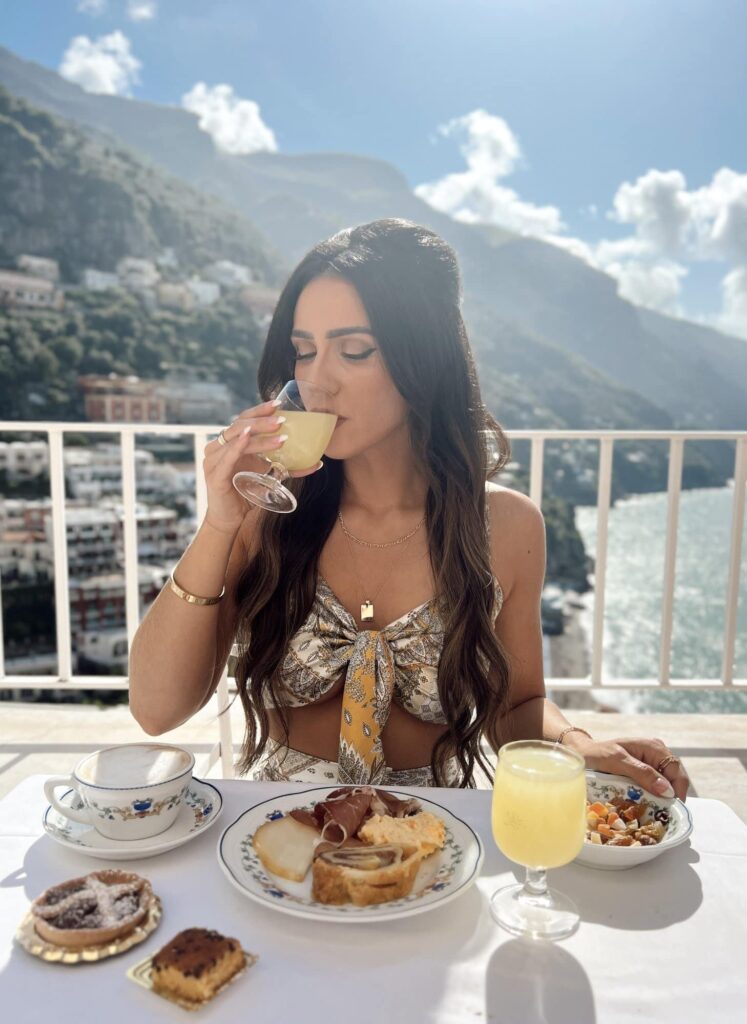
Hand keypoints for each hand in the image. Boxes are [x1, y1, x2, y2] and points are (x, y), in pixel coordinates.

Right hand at [202, 398, 324, 533]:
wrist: (229, 519)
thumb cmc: (246, 495)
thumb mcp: (268, 477)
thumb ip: (286, 468)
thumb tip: (317, 462)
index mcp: (230, 444)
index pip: (244, 420)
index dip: (259, 410)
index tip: (278, 403)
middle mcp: (219, 447)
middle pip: (240, 425)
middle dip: (262, 420)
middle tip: (282, 419)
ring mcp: (214, 459)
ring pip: (237, 439)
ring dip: (259, 435)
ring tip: (279, 434)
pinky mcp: (214, 474)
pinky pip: (226, 456)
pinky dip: (237, 446)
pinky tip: (248, 438)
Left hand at [562, 733, 689, 801]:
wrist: (582, 752)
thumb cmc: (597, 753)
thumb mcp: (617, 761)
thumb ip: (642, 773)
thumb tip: (667, 789)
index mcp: (653, 747)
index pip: (676, 770)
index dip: (678, 790)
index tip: (672, 809)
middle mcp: (656, 753)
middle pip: (675, 778)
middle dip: (672, 796)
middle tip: (664, 815)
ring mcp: (651, 763)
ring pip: (667, 784)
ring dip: (663, 798)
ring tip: (656, 813)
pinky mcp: (644, 773)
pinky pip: (656, 786)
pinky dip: (654, 796)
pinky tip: (648, 806)